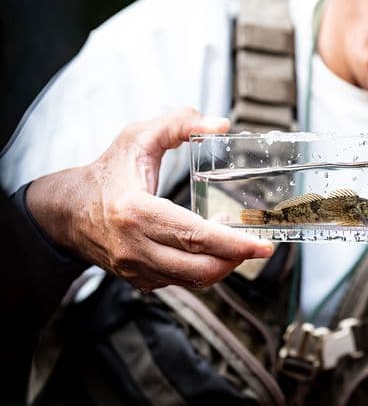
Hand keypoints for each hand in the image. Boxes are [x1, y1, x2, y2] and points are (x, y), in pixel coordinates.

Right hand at [26, 107, 274, 290]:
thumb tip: (220, 124)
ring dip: (223, 265)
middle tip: (261, 247)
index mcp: (135, 211)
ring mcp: (136, 268)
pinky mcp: (140, 280)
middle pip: (199, 266)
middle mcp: (134, 247)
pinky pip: (182, 281)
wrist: (67, 211)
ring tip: (237, 243)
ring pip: (193, 279)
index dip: (233, 244)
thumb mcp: (138, 137)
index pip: (194, 235)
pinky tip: (213, 249)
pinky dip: (204, 269)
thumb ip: (179, 124)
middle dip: (237, 259)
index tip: (262, 246)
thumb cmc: (107, 172)